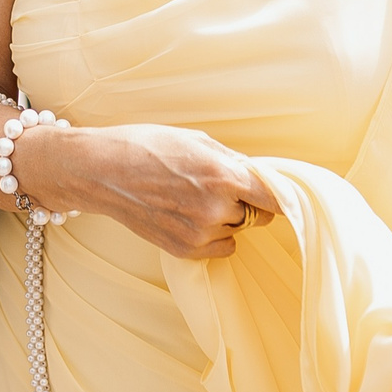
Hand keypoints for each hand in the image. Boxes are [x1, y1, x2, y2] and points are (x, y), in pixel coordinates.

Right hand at [32, 123, 280, 260]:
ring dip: (225, 218)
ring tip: (191, 197)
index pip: (276, 196)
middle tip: (216, 186)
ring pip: (235, 230)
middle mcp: (216, 208)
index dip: (283, 197)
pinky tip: (188, 216)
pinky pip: (221, 248)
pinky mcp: (185, 250)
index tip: (290, 200)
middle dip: (244, 201)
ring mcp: (200, 232)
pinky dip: (213, 236)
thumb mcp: (196, 140)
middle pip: (256, 214)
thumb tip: (260, 177)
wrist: (101, 171)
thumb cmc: (147, 146)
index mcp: (224, 175)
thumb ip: (233, 161)